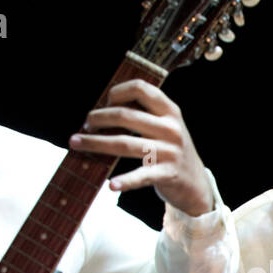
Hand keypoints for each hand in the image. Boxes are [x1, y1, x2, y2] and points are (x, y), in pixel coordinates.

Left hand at [68, 79, 213, 216]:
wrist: (196, 183)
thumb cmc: (172, 151)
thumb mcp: (167, 126)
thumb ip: (145, 113)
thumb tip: (104, 107)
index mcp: (170, 111)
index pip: (140, 88)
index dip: (117, 92)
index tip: (105, 102)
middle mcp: (170, 128)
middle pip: (126, 115)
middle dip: (98, 118)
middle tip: (85, 125)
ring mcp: (169, 151)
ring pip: (124, 143)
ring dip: (95, 143)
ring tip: (76, 143)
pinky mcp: (167, 174)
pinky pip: (141, 176)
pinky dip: (125, 181)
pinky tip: (110, 185)